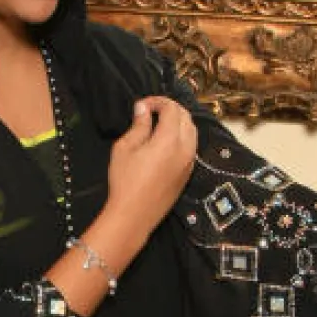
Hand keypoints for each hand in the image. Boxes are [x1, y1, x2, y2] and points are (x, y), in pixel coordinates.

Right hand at [103, 96, 197, 256]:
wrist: (134, 216)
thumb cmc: (124, 181)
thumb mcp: (125, 148)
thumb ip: (138, 125)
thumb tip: (143, 109)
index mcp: (169, 140)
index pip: (172, 109)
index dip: (158, 101)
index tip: (142, 106)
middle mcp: (185, 149)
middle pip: (186, 117)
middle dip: (170, 108)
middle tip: (152, 111)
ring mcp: (189, 162)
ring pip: (192, 132)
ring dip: (178, 122)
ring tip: (159, 124)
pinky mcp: (188, 174)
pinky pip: (191, 147)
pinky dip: (182, 137)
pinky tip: (165, 142)